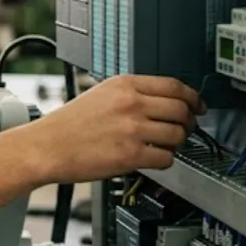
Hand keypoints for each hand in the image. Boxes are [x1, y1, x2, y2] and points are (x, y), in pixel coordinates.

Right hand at [34, 74, 204, 183]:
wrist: (47, 146)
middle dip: (189, 121)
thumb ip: (131, 94)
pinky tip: (154, 159)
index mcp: (124, 85)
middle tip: (186, 128)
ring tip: (166, 145)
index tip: (198, 106)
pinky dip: (165, 161)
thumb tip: (163, 101)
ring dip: (178, 143)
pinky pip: (166, 158)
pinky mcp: (131, 155)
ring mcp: (132, 129)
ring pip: (178, 135)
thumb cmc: (68, 124)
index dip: (193, 97)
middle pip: (181, 109)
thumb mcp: (100, 94)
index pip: (174, 85)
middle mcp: (131, 104)